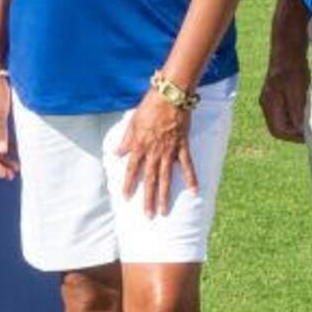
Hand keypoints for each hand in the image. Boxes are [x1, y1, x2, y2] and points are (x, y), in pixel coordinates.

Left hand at [116, 93, 197, 215]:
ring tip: (163, 211)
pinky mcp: (183, 146)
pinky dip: (191, 178)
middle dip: (148, 199)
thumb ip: (126, 139)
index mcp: (140, 145)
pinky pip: (187, 165)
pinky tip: (194, 191)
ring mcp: (170, 150)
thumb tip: (117, 153)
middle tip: (148, 216)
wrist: (171, 95)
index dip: (128, 184)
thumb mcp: (133, 121)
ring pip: (166, 177)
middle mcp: (154, 151)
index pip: (132, 169)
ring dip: (164, 196)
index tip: (126, 198)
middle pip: (150, 179)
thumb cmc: (150, 105)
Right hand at [258, 47, 309, 145]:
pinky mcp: (277, 94)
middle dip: (294, 133)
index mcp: (270, 104)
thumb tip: (299, 130)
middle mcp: (267, 104)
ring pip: (282, 121)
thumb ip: (296, 111)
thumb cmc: (293, 68)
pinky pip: (284, 112)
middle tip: (310, 133)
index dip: (294, 137)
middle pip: (278, 128)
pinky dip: (294, 116)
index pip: (279, 131)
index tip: (309, 136)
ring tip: (309, 124)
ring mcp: (271, 99)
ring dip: (295, 125)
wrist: (288, 49)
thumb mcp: (297, 91)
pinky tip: (305, 113)